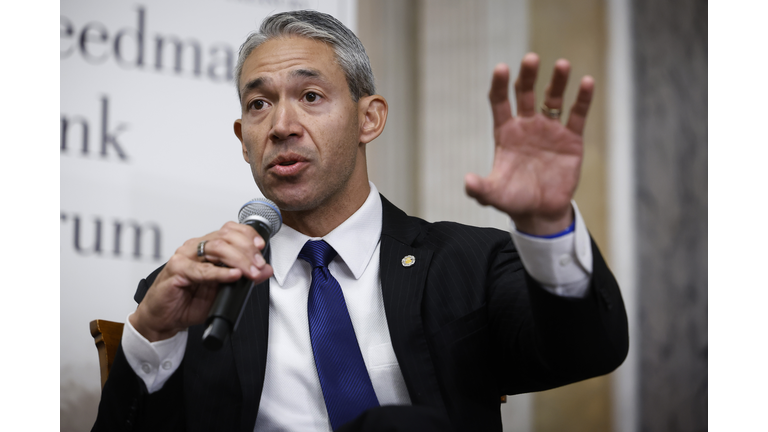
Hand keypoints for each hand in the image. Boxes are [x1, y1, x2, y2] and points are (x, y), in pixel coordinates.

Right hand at [130, 222, 272, 341]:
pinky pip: (202, 269)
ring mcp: (185, 257)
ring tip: (251, 272)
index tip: (261, 248)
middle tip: (259, 265)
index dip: (248, 236)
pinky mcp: (176, 270)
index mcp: (206, 247)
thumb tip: (266, 270)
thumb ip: (244, 278)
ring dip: (239, 260)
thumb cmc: (188, 302)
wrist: (164, 318)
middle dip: (247, 250)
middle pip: (226, 237)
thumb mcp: (223, 290)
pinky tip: (233, 275)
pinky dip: (220, 272)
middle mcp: (195, 248)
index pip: (230, 230)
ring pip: (216, 248)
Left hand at [465, 53, 593, 234]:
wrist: (541, 211)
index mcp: (506, 133)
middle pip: (526, 94)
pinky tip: (586, 82)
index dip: (500, 85)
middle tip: (530, 59)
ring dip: (557, 81)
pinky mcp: (571, 139)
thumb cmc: (514, 200)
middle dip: (528, 76)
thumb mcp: (494, 195)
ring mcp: (550, 130)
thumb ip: (480, 189)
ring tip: (561, 64)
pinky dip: (582, 98)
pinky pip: (577, 114)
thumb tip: (467, 182)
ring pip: (553, 98)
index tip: (501, 68)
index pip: (500, 103)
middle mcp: (527, 126)